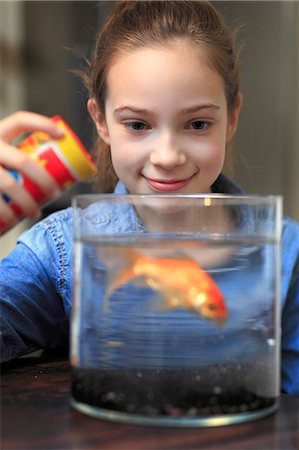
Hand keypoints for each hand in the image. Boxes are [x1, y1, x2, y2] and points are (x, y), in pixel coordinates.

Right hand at [0, 111, 62, 228]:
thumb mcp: (2, 154)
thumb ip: (17, 156)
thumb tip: (58, 169)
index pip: (20, 121)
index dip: (42, 124)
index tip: (61, 135)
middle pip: (23, 161)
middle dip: (44, 179)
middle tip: (55, 193)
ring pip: (9, 185)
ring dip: (27, 203)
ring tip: (35, 214)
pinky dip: (6, 215)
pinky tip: (13, 222)